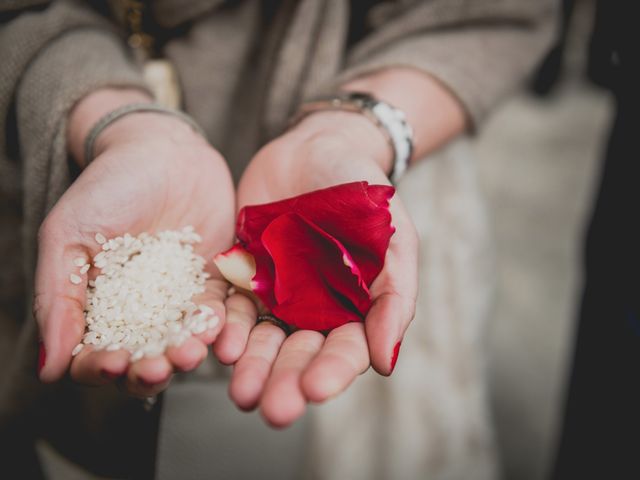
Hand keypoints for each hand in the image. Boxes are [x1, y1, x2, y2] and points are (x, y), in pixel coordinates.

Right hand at [36, 104, 234, 396]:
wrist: (164, 151)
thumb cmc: (107, 187)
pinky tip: (215, 326)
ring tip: (190, 353)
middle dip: (150, 371)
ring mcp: (179, 298)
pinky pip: (216, 311)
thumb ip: (58, 298)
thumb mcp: (68, 236)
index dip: (102, 367)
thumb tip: (49, 370)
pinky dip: (217, 323)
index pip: (96, 355)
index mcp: (98, 307)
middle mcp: (141, 312)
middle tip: (158, 368)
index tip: (114, 362)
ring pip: (182, 341)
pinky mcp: (214, 281)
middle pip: (145, 358)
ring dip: (186, 354)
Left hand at [214, 111, 417, 426]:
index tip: (315, 390)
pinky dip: (225, 325)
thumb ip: (394, 297)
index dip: (331, 372)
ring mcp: (275, 292)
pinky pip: (230, 304)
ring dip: (252, 366)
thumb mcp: (394, 238)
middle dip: (285, 381)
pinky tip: (221, 342)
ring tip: (241, 392)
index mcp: (353, 308)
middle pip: (298, 354)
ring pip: (261, 339)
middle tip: (272, 409)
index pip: (344, 350)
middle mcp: (313, 309)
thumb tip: (386, 363)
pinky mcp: (242, 272)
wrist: (317, 146)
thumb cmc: (365, 191)